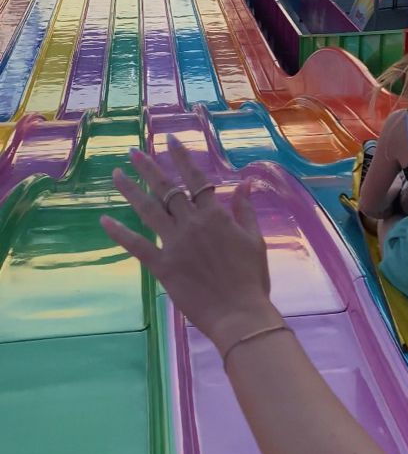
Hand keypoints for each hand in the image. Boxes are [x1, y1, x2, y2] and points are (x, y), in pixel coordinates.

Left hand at [100, 135, 275, 355]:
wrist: (239, 314)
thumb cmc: (251, 278)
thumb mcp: (255, 239)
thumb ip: (246, 209)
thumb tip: (244, 182)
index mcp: (215, 215)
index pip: (195, 178)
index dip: (182, 157)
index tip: (170, 139)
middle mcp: (192, 224)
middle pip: (167, 189)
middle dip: (148, 168)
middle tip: (133, 151)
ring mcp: (175, 244)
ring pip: (148, 210)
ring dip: (131, 190)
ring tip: (117, 174)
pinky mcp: (162, 266)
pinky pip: (137, 246)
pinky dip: (119, 232)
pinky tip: (105, 219)